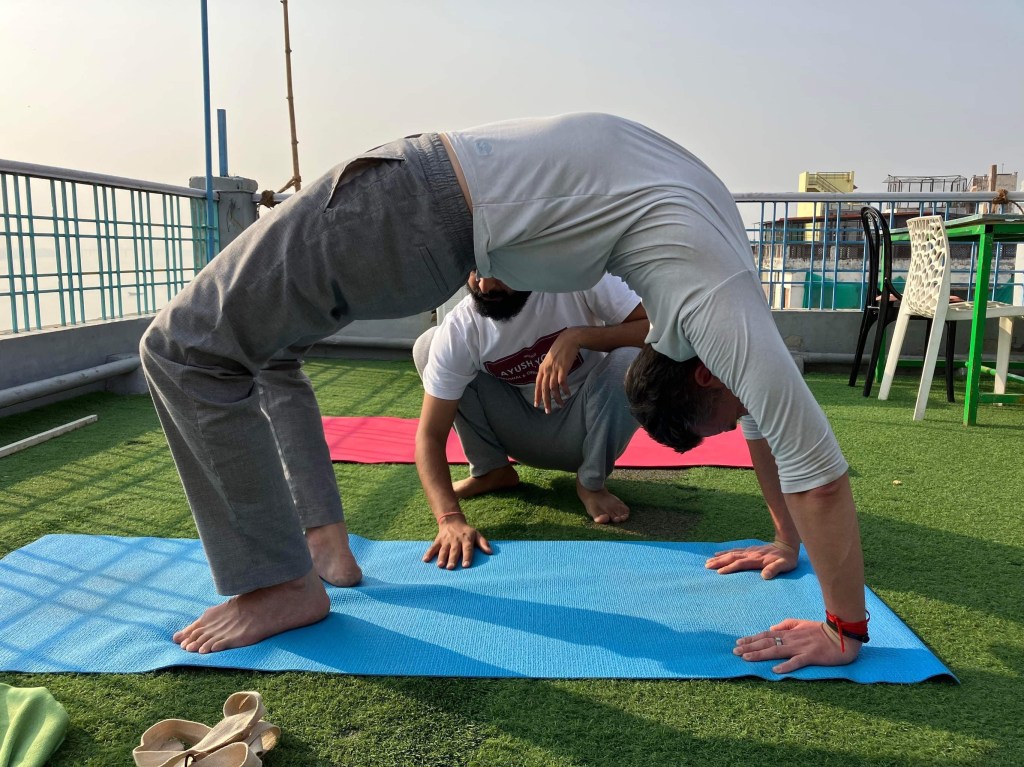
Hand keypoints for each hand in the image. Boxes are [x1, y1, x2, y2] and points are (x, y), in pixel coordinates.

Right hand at [422, 517, 491, 569]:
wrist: (452, 520)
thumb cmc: (466, 531)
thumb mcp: (476, 534)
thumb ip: (483, 543)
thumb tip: (490, 552)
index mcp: (466, 539)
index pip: (467, 548)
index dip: (467, 556)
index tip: (466, 565)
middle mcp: (456, 540)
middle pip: (454, 550)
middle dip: (452, 559)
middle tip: (450, 568)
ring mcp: (446, 540)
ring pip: (443, 550)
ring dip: (441, 557)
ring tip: (440, 565)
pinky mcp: (438, 540)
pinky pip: (433, 547)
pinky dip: (428, 553)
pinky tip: (425, 560)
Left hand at [534, 331, 579, 412]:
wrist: (569, 340)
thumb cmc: (560, 349)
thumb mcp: (550, 359)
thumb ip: (547, 369)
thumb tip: (547, 379)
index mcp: (542, 368)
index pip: (537, 384)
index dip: (537, 396)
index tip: (537, 405)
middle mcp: (546, 370)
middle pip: (544, 389)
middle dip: (546, 401)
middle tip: (548, 411)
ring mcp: (554, 369)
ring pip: (553, 388)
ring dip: (557, 398)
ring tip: (561, 405)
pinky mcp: (563, 368)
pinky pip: (562, 383)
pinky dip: (564, 390)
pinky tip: (567, 394)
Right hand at [705, 542, 796, 578]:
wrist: (787, 545)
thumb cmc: (787, 559)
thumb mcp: (784, 566)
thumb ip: (774, 570)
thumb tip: (765, 576)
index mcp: (757, 559)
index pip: (740, 564)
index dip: (730, 568)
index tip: (719, 572)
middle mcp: (751, 554)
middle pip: (732, 557)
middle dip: (719, 562)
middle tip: (707, 566)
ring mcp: (749, 551)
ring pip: (731, 553)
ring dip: (719, 557)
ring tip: (708, 561)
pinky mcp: (749, 549)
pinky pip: (734, 550)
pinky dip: (725, 552)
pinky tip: (718, 553)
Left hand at [734, 618, 861, 672]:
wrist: (842, 635)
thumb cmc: (821, 631)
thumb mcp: (801, 624)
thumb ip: (786, 625)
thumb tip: (771, 628)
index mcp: (789, 633)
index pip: (766, 635)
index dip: (752, 639)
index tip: (738, 642)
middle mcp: (791, 639)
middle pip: (767, 643)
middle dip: (750, 647)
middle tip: (735, 651)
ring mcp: (800, 648)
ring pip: (776, 651)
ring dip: (760, 655)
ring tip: (746, 658)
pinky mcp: (811, 656)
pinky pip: (797, 662)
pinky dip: (786, 666)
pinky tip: (775, 670)